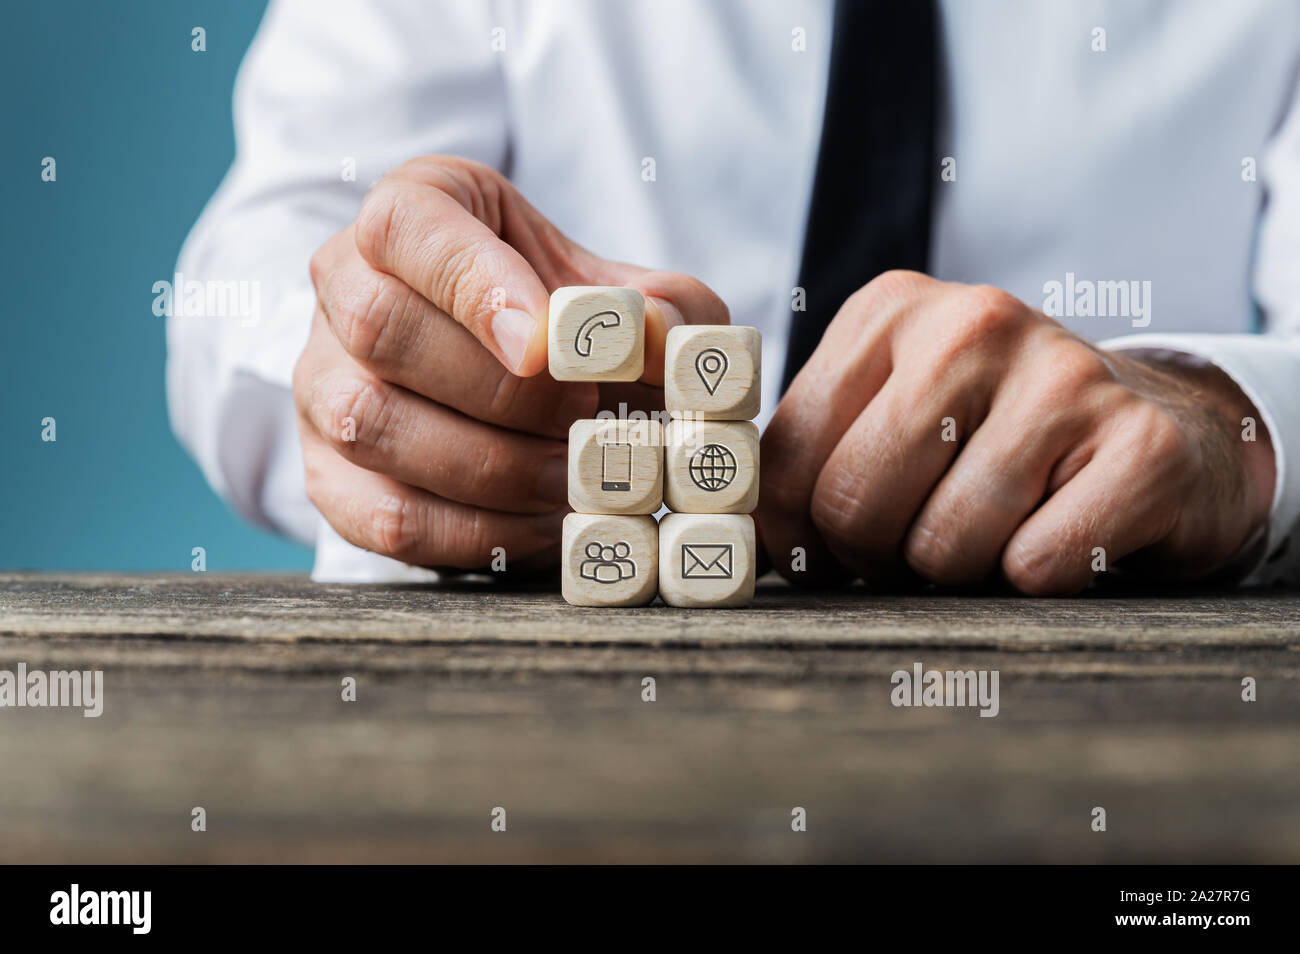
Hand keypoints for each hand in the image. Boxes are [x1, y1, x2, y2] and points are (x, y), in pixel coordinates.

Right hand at [294, 156, 726, 571]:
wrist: (511, 384)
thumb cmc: (562, 321)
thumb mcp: (619, 291)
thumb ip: (663, 304)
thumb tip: (658, 335)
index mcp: (412, 214)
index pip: (406, 225)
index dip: (474, 283)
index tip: (546, 343)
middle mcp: (343, 289)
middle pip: (382, 328)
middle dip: (499, 387)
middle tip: (582, 412)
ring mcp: (320, 384)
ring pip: (372, 425)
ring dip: (492, 465)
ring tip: (573, 475)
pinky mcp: (327, 477)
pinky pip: (384, 514)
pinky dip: (476, 530)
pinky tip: (541, 522)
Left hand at [757, 271, 1274, 593]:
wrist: (1161, 429)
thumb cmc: (996, 437)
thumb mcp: (895, 411)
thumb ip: (814, 456)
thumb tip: (745, 546)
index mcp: (887, 313)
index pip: (786, 459)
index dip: (799, 534)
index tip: (831, 551)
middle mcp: (972, 322)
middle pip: (855, 503)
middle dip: (878, 557)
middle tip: (921, 544)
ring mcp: (1063, 375)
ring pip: (942, 545)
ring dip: (962, 571)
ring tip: (998, 528)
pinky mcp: (1142, 443)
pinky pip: (1035, 566)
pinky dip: (1040, 579)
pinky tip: (1066, 530)